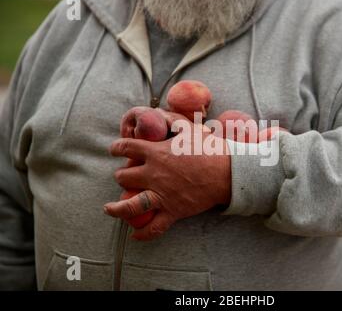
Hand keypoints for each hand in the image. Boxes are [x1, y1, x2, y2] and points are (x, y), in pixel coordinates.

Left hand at [104, 110, 230, 240]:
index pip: (126, 148)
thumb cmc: (210, 149)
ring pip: (129, 205)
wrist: (227, 172)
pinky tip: (134, 235)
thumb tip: (159, 112)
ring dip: (116, 207)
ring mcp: (161, 194)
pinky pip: (154, 227)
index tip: (114, 149)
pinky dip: (143, 233)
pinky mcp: (172, 210)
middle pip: (124, 177)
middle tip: (124, 176)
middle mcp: (153, 174)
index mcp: (156, 152)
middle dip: (121, 176)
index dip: (116, 148)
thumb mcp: (189, 129)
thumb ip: (171, 121)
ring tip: (108, 208)